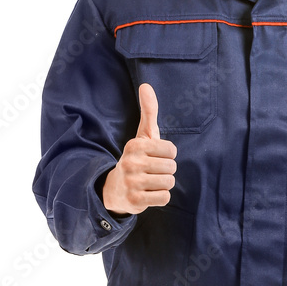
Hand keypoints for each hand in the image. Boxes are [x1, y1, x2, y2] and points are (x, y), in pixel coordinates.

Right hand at [102, 83, 177, 215]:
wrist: (114, 189)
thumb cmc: (136, 158)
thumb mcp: (142, 135)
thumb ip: (148, 111)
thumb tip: (146, 85)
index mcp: (135, 145)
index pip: (171, 150)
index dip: (168, 155)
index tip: (154, 157)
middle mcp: (131, 163)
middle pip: (172, 167)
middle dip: (166, 170)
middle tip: (151, 171)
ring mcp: (132, 183)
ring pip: (169, 183)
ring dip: (163, 184)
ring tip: (149, 182)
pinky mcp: (135, 201)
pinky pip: (165, 198)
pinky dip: (160, 197)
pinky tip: (148, 193)